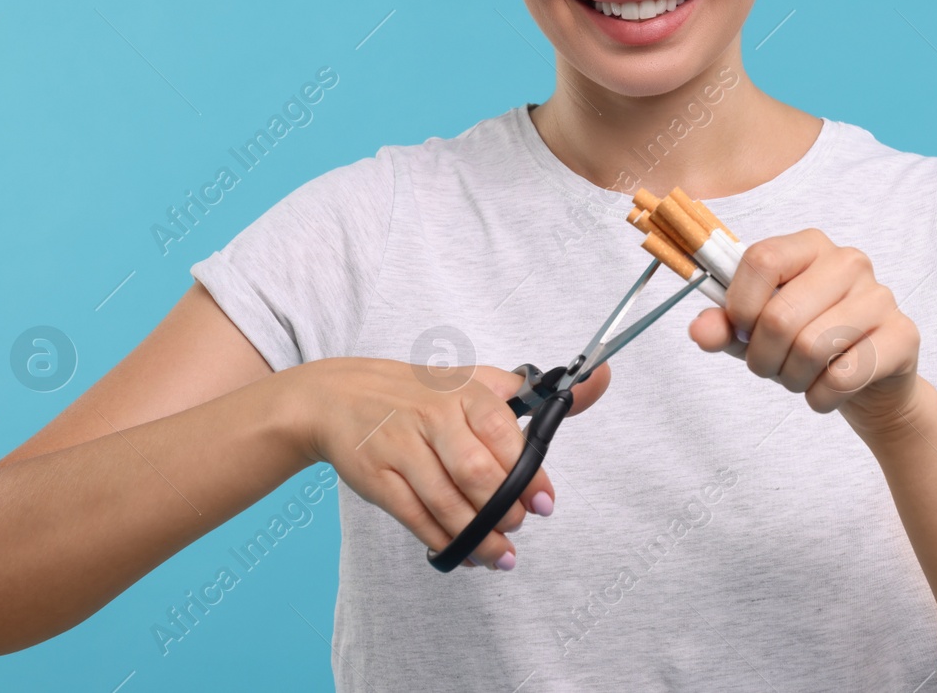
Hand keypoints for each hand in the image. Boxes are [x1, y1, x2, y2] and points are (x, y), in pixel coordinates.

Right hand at [283, 357, 610, 569]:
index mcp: (463, 393)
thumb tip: (598, 380)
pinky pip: (416, 517)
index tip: (545, 503)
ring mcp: (402, 448)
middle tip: (518, 526)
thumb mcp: (474, 381)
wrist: (338, 398)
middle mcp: (432, 417)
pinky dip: (442, 540)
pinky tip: (462, 554)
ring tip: (501, 555)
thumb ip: (533, 393)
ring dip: (479, 537)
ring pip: (447, 503)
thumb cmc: (418, 394)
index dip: (529, 474)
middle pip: (477, 473)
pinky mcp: (377, 477)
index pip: (503, 434)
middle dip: (504, 509)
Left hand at [687, 229, 922, 438]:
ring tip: (798, 378)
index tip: (740, 330)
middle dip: (762, 358)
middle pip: (780, 315)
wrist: (868, 385)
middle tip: (769, 368)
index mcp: (809, 245)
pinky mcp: (903, 335)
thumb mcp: (756, 333)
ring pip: (811, 347)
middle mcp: (848, 261)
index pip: (761, 259)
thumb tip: (700, 330)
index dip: (739, 305)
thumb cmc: (807, 344)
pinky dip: (822, 397)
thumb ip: (725, 326)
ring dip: (792, 379)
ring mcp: (880, 296)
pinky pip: (845, 375)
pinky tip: (826, 391)